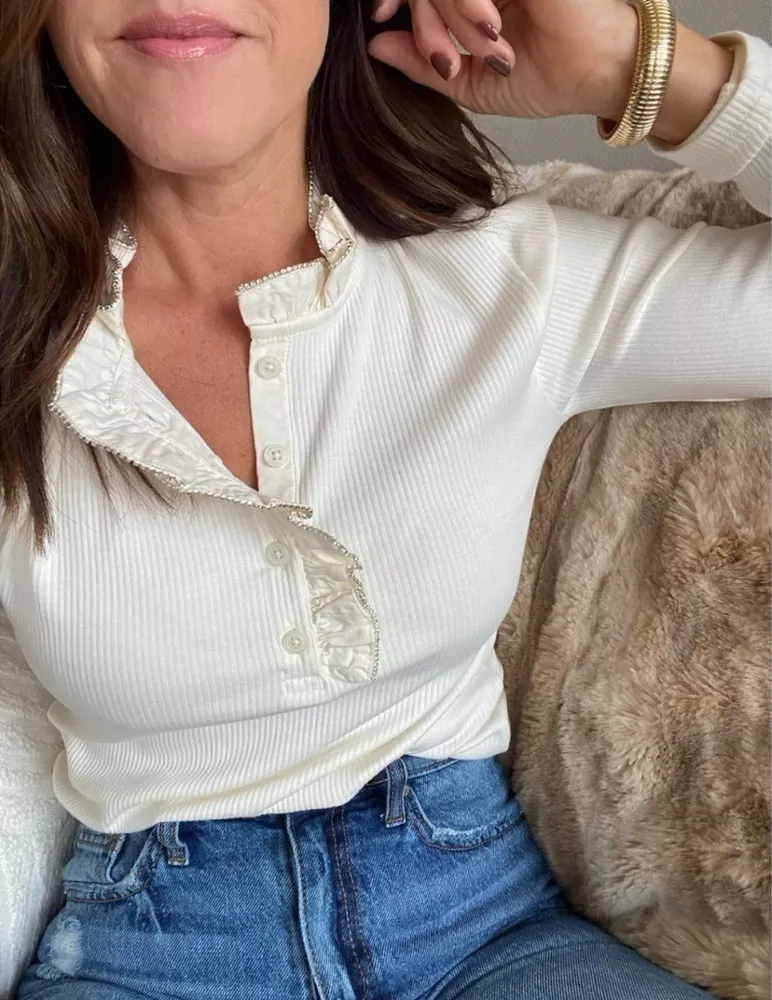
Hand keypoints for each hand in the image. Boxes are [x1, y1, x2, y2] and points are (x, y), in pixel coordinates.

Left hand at [368, 0, 640, 120]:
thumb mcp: (470, 81)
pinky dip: (466, 4)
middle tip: (445, 58)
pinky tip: (492, 27)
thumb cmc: (549, 77)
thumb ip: (422, 62)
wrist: (597, 73)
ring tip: (478, 52)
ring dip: (446, 18)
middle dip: (422, 19)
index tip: (378, 17)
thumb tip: (375, 44)